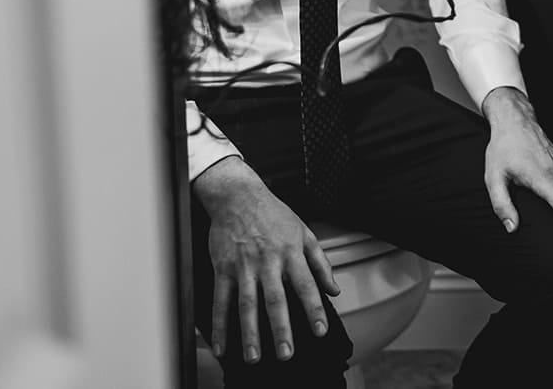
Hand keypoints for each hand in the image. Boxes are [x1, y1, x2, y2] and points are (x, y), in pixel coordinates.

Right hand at [193, 157, 340, 364]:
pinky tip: (221, 344)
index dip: (314, 309)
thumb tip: (333, 288)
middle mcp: (267, 261)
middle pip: (275, 299)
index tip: (320, 330)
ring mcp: (243, 266)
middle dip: (281, 328)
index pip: (306, 285)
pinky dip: (219, 324)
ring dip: (250, 332)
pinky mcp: (223, 268)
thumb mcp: (304, 232)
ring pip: (247, 304)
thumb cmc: (272, 213)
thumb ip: (320, 262)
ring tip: (254, 356)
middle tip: (286, 352)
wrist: (238, 196)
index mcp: (290, 253)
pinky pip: (220, 300)